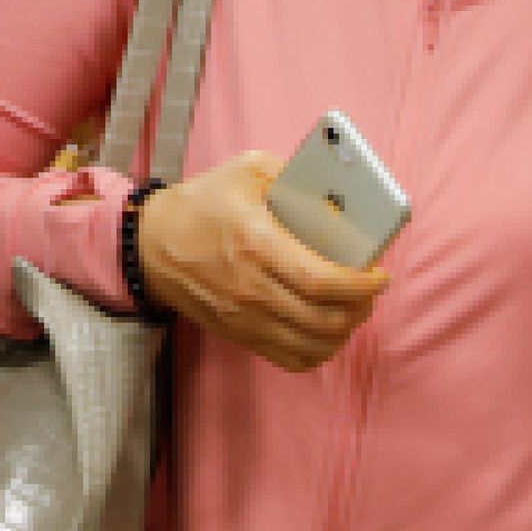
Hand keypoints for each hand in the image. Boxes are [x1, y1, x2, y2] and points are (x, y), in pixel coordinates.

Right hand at [132, 151, 385, 371]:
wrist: (153, 245)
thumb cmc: (203, 204)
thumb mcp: (247, 170)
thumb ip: (293, 175)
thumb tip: (340, 195)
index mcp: (257, 242)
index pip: (322, 280)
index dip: (361, 285)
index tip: (379, 275)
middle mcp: (253, 287)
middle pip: (325, 318)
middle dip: (361, 307)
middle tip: (371, 290)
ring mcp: (245, 317)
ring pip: (314, 345)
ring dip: (345, 331)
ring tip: (354, 309)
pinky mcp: (240, 334)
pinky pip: (292, 359)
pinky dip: (319, 351)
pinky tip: (327, 331)